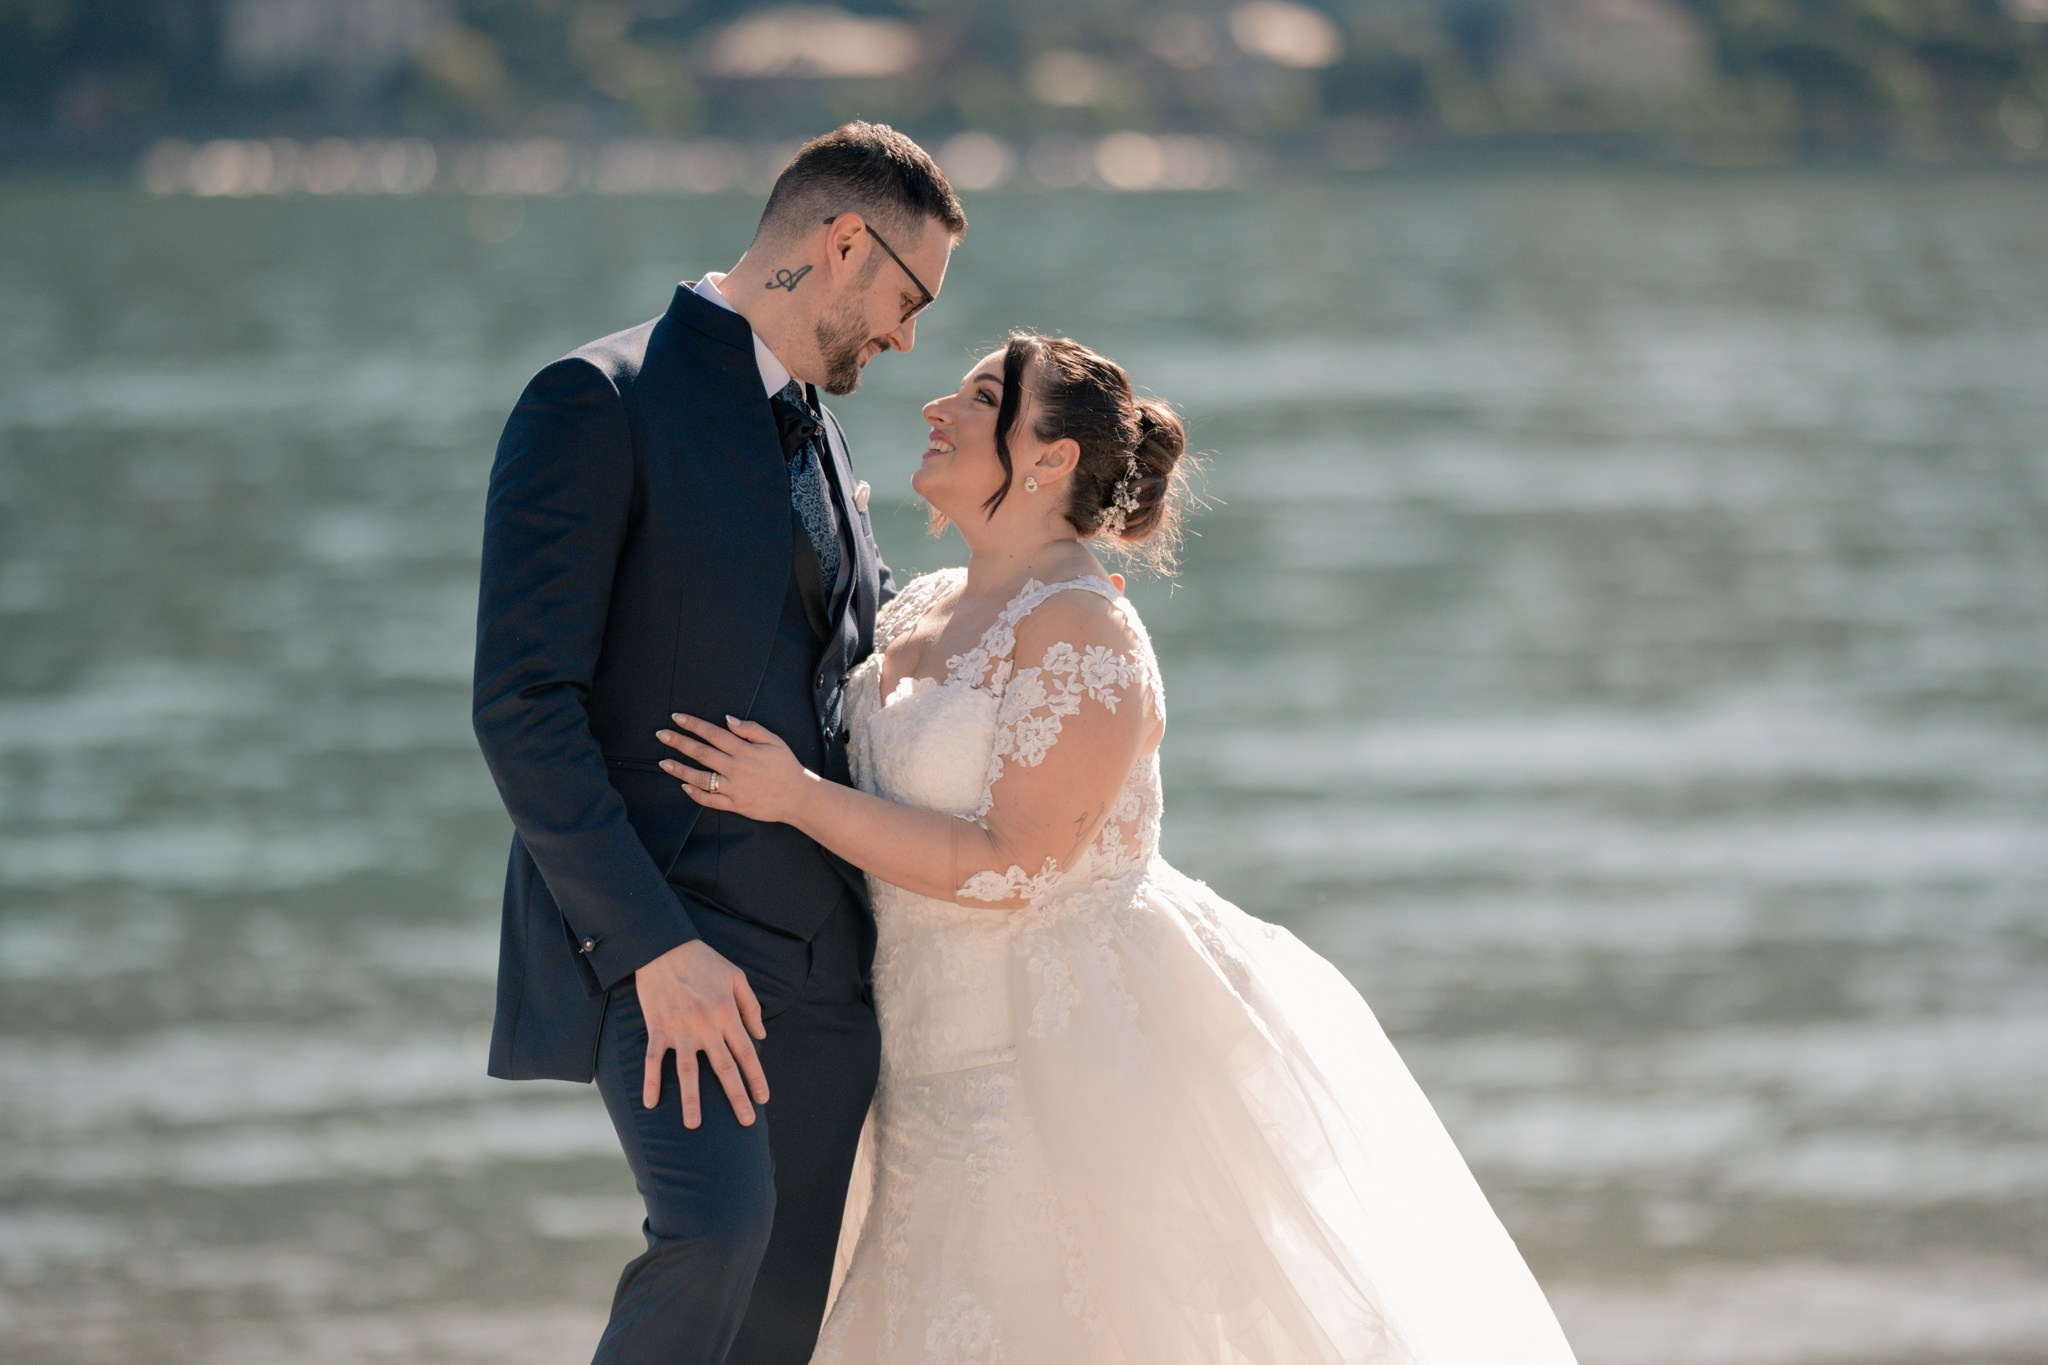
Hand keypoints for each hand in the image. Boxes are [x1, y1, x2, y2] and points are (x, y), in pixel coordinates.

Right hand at [633, 939, 769, 1128]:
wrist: (663, 947)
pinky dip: (650, 1082)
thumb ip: (750, 1006)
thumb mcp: (736, 976)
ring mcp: (679, 1029)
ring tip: (695, 1126)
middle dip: (736, 1097)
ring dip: (692, 1099)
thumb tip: (760, 1035)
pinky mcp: (656, 1028)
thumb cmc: (703, 960)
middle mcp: (705, 1026)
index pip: (747, 1053)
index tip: (762, 1099)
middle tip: (746, 1122)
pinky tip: (651, 1104)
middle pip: (724, 1068)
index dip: (756, 1078)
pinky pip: (652, 1060)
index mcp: (726, 1014)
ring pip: (687, 1071)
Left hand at [657, 713, 813, 824]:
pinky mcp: (734, 804)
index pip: (713, 734)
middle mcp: (735, 769)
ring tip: (663, 762)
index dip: (693, 725)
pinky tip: (683, 786)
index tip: (677, 718)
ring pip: (699, 778)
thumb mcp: (774, 741)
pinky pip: (709, 800)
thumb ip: (750, 729)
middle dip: (679, 742)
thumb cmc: (786, 766)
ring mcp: (733, 788)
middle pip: (701, 753)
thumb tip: (727, 720)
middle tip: (661, 734)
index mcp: (744, 751)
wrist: (797, 797)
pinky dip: (695, 794)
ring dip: (679, 769)